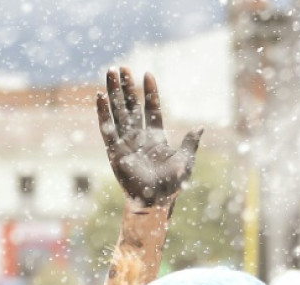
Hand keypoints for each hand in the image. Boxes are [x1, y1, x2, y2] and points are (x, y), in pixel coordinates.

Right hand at [97, 67, 203, 206]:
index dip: (150, 92)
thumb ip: (190, 143)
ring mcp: (125, 142)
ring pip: (118, 111)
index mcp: (156, 137)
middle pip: (131, 105)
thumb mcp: (186, 161)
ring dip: (113, 92)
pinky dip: (102, 112)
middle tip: (121, 66)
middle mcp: (138, 136)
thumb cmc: (172, 185)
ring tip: (110, 72)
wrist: (156, 201)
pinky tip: (99, 95)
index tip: (148, 73)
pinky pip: (107, 128)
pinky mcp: (114, 150)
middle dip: (126, 87)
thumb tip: (200, 127)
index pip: (151, 108)